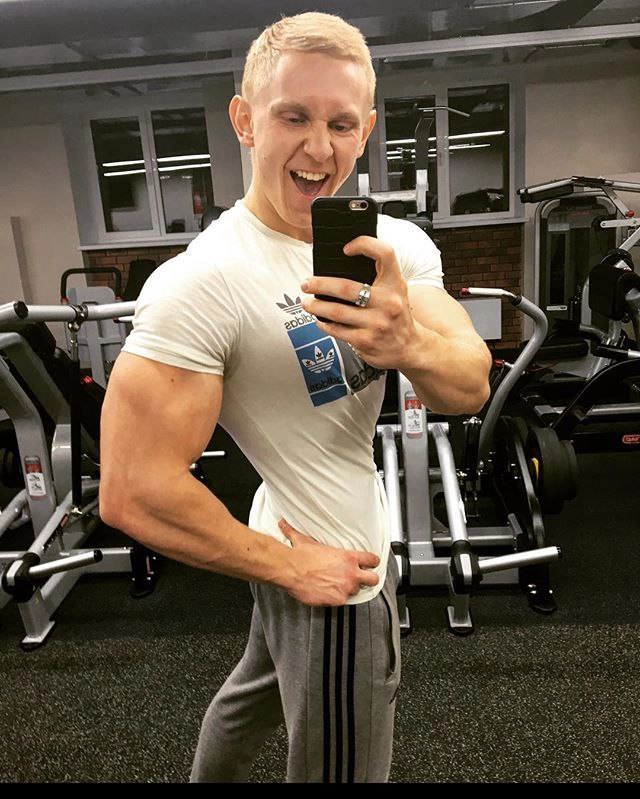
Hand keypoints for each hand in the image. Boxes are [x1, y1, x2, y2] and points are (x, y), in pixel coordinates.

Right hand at [278, 518, 379, 605]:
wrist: (290, 570)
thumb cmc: (299, 555)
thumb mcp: (304, 539)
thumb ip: (297, 531)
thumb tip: (284, 523)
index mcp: (348, 557)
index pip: (372, 559)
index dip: (372, 562)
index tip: (369, 564)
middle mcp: (350, 573)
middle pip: (373, 579)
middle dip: (369, 579)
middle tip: (361, 579)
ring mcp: (345, 588)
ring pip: (356, 591)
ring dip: (349, 589)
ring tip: (338, 586)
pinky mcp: (337, 600)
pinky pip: (342, 601)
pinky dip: (336, 598)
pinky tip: (328, 593)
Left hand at [300, 237, 419, 370]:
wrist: (410, 348)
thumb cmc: (397, 315)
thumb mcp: (396, 291)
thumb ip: (378, 278)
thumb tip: (340, 269)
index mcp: (395, 284)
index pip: (385, 254)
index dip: (365, 244)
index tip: (346, 248)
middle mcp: (388, 302)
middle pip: (345, 287)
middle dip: (320, 285)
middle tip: (307, 284)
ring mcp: (377, 323)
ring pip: (336, 311)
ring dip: (315, 307)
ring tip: (307, 303)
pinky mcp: (366, 341)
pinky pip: (337, 330)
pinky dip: (324, 324)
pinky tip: (320, 321)